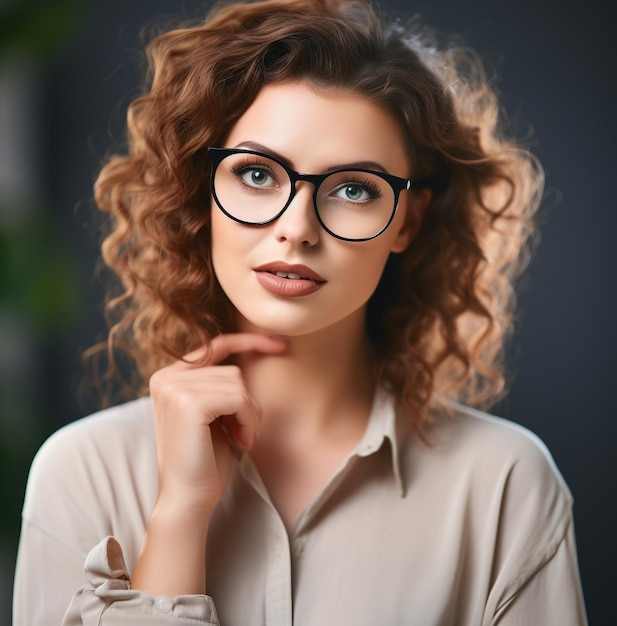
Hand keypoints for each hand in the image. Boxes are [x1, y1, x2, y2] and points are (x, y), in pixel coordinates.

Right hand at [149, 333, 287, 515]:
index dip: (249, 341)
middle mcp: (165, 377)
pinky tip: (239, 442)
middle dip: (247, 404)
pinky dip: (248, 420)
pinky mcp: (189, 403)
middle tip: (241, 434)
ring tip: (238, 439)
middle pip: (233, 370)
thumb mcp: (213, 413)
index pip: (215, 345)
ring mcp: (174, 388)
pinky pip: (239, 398)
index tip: (281, 344)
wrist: (188, 500)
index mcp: (168, 377)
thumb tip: (255, 351)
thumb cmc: (205, 460)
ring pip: (239, 383)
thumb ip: (219, 384)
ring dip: (249, 415)